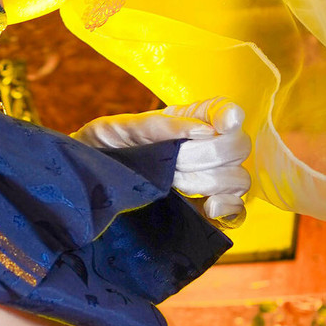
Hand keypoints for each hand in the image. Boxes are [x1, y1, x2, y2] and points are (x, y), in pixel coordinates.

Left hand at [73, 98, 251, 225]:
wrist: (87, 181)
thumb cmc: (103, 147)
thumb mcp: (122, 128)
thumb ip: (160, 125)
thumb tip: (203, 130)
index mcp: (189, 120)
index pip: (226, 111)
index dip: (229, 116)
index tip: (222, 123)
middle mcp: (206, 148)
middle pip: (238, 147)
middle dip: (206, 156)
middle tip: (174, 164)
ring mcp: (210, 180)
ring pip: (238, 180)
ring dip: (207, 182)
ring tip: (175, 185)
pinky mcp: (206, 211)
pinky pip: (236, 214)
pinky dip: (228, 210)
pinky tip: (207, 208)